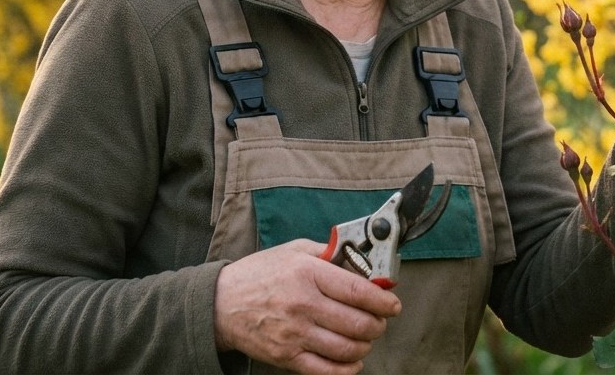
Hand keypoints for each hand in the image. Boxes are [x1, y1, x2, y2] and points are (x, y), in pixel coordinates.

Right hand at [214, 239, 400, 373]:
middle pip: (358, 323)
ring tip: (365, 337)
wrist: (221, 303)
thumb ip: (329, 254)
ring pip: (348, 348)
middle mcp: (303, 304)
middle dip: (378, 324)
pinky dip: (348, 368)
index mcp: (308, 273)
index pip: (358, 291)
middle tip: (380, 321)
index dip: (383, 301)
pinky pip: (327, 370)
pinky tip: (353, 360)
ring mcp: (295, 334)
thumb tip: (364, 264)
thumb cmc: (259, 274)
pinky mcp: (286, 356)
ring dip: (366, 345)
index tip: (393, 304)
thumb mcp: (294, 250)